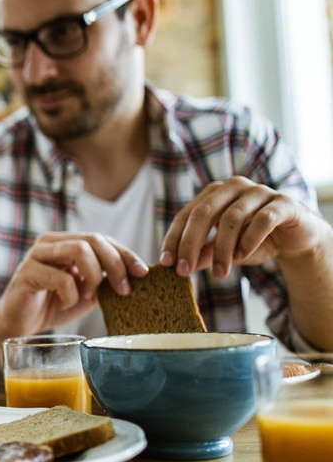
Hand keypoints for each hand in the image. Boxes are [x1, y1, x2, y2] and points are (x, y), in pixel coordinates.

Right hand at [0, 232, 148, 334]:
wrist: (17, 324)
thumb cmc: (51, 306)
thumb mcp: (86, 292)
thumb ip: (104, 280)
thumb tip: (136, 276)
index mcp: (65, 242)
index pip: (101, 239)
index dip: (125, 254)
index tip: (143, 273)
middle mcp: (50, 242)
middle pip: (93, 240)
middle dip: (116, 264)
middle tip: (124, 290)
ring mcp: (37, 254)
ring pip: (79, 250)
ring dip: (93, 277)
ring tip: (88, 296)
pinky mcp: (27, 272)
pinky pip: (62, 278)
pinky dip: (71, 295)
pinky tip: (66, 304)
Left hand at [160, 176, 328, 276]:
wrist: (295, 238)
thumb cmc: (253, 241)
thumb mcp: (224, 250)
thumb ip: (203, 254)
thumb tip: (180, 267)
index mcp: (214, 194)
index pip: (186, 214)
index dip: (174, 238)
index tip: (166, 263)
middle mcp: (234, 187)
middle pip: (204, 213)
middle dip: (191, 244)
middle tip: (184, 271)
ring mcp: (259, 192)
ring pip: (232, 218)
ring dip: (222, 249)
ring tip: (220, 273)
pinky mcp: (283, 203)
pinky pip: (263, 219)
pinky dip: (249, 240)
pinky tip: (242, 257)